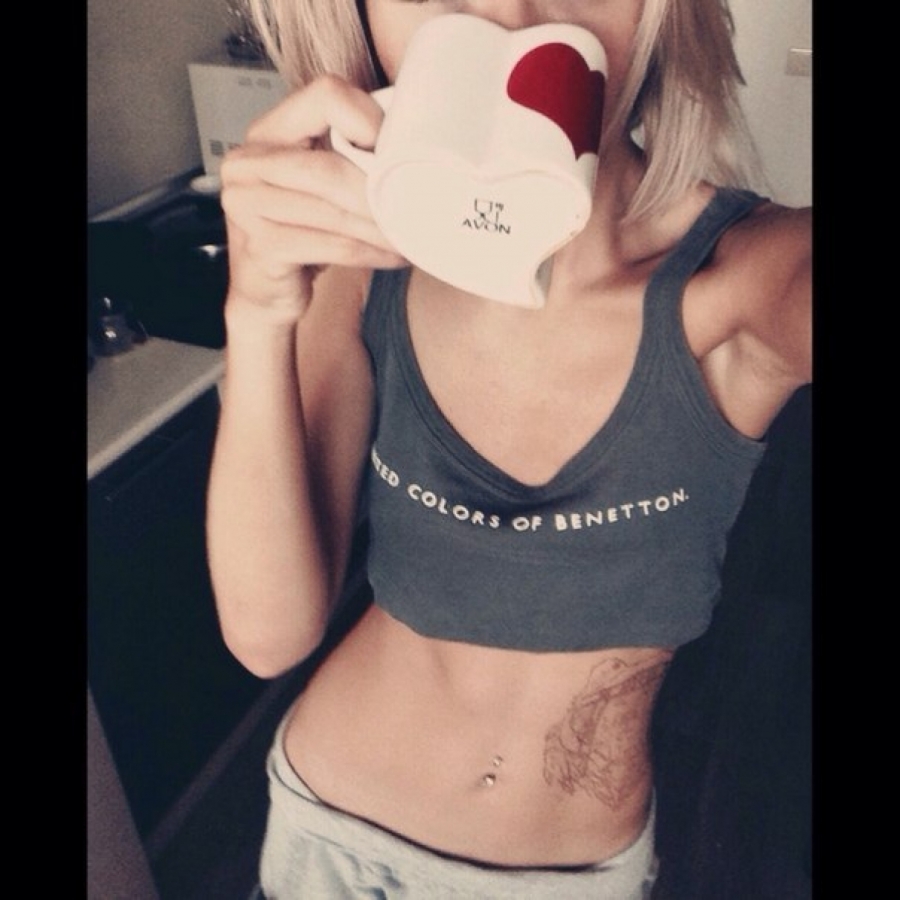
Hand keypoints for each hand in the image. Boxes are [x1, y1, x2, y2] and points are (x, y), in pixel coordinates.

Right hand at [219, 74, 406, 318]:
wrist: (266, 290)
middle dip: (378, 192)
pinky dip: (370, 253)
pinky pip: (332, 246)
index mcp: (267, 132)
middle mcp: (247, 163)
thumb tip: (414, 135)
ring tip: (412, 234)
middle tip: (417, 207)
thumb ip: (348, 151)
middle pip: (329, 168)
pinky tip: (394, 256)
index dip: (369, 120)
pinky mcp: (261, 248)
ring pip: (333, 211)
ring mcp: (246, 206)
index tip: (396, 153)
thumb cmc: (302, 230)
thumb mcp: (319, 182)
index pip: (326, 96)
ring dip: (381, 227)